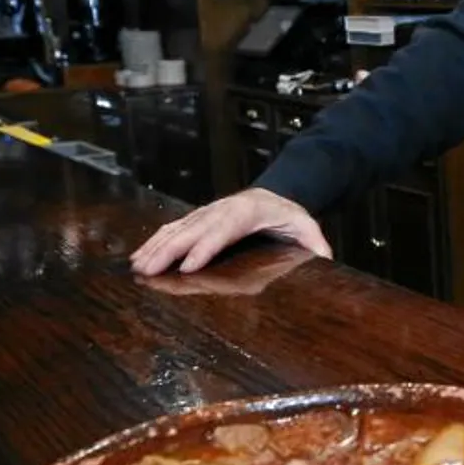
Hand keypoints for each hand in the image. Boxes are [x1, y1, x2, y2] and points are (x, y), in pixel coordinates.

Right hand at [129, 188, 331, 275]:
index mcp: (245, 213)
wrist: (274, 194)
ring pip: (177, 229)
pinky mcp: (198, 218)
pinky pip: (173, 229)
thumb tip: (326, 257)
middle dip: (169, 251)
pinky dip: (155, 241)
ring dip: (156, 246)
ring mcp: (206, 213)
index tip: (188, 267)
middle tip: (149, 269)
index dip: (204, 248)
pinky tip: (140, 255)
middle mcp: (220, 211)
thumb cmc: (287, 214)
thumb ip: (315, 241)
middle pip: (191, 231)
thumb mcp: (305, 225)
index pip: (222, 231)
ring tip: (137, 265)